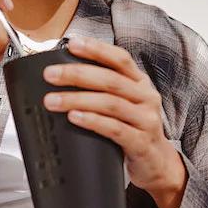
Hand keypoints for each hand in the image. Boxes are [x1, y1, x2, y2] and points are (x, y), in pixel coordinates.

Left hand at [42, 36, 186, 207]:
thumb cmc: (133, 130)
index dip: (97, 49)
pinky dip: (93, 121)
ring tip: (53, 100)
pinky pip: (115, 129)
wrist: (156, 163)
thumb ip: (104, 90)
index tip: (72, 44)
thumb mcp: (124, 105)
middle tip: (51, 75)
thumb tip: (63, 76)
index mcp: (140, 83)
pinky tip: (74, 117)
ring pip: (111, 103)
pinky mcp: (141, 143)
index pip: (120, 59)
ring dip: (78, 99)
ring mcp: (146, 120)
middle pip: (111, 80)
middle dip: (77, 74)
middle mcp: (146, 97)